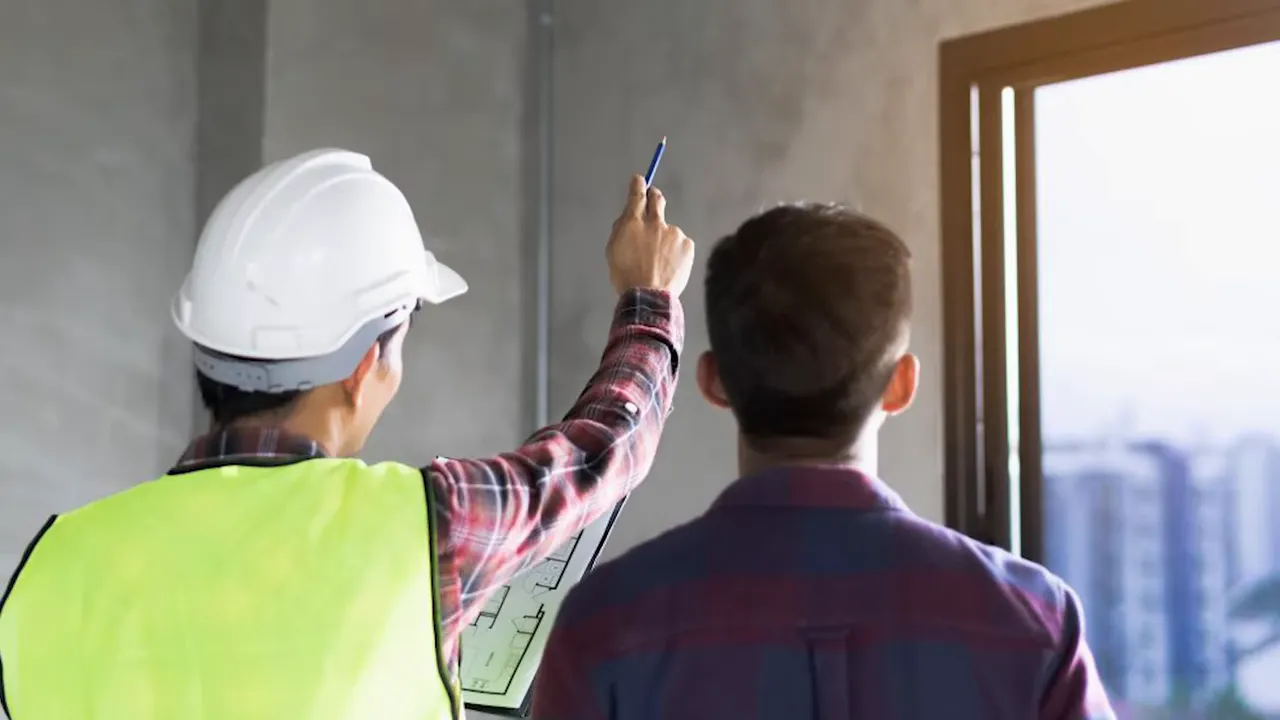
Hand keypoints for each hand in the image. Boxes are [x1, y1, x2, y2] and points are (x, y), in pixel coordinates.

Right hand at [606, 175, 694, 295]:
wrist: (649, 297)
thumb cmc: (626, 276)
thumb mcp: (613, 250)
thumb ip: (621, 228)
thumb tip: (628, 215)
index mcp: (633, 223)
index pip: (637, 195)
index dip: (638, 185)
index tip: (639, 179)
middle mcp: (655, 223)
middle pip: (657, 200)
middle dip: (654, 196)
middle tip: (653, 199)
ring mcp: (674, 233)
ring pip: (668, 230)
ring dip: (664, 239)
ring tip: (659, 262)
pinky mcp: (687, 245)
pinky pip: (680, 244)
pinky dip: (675, 252)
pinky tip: (669, 267)